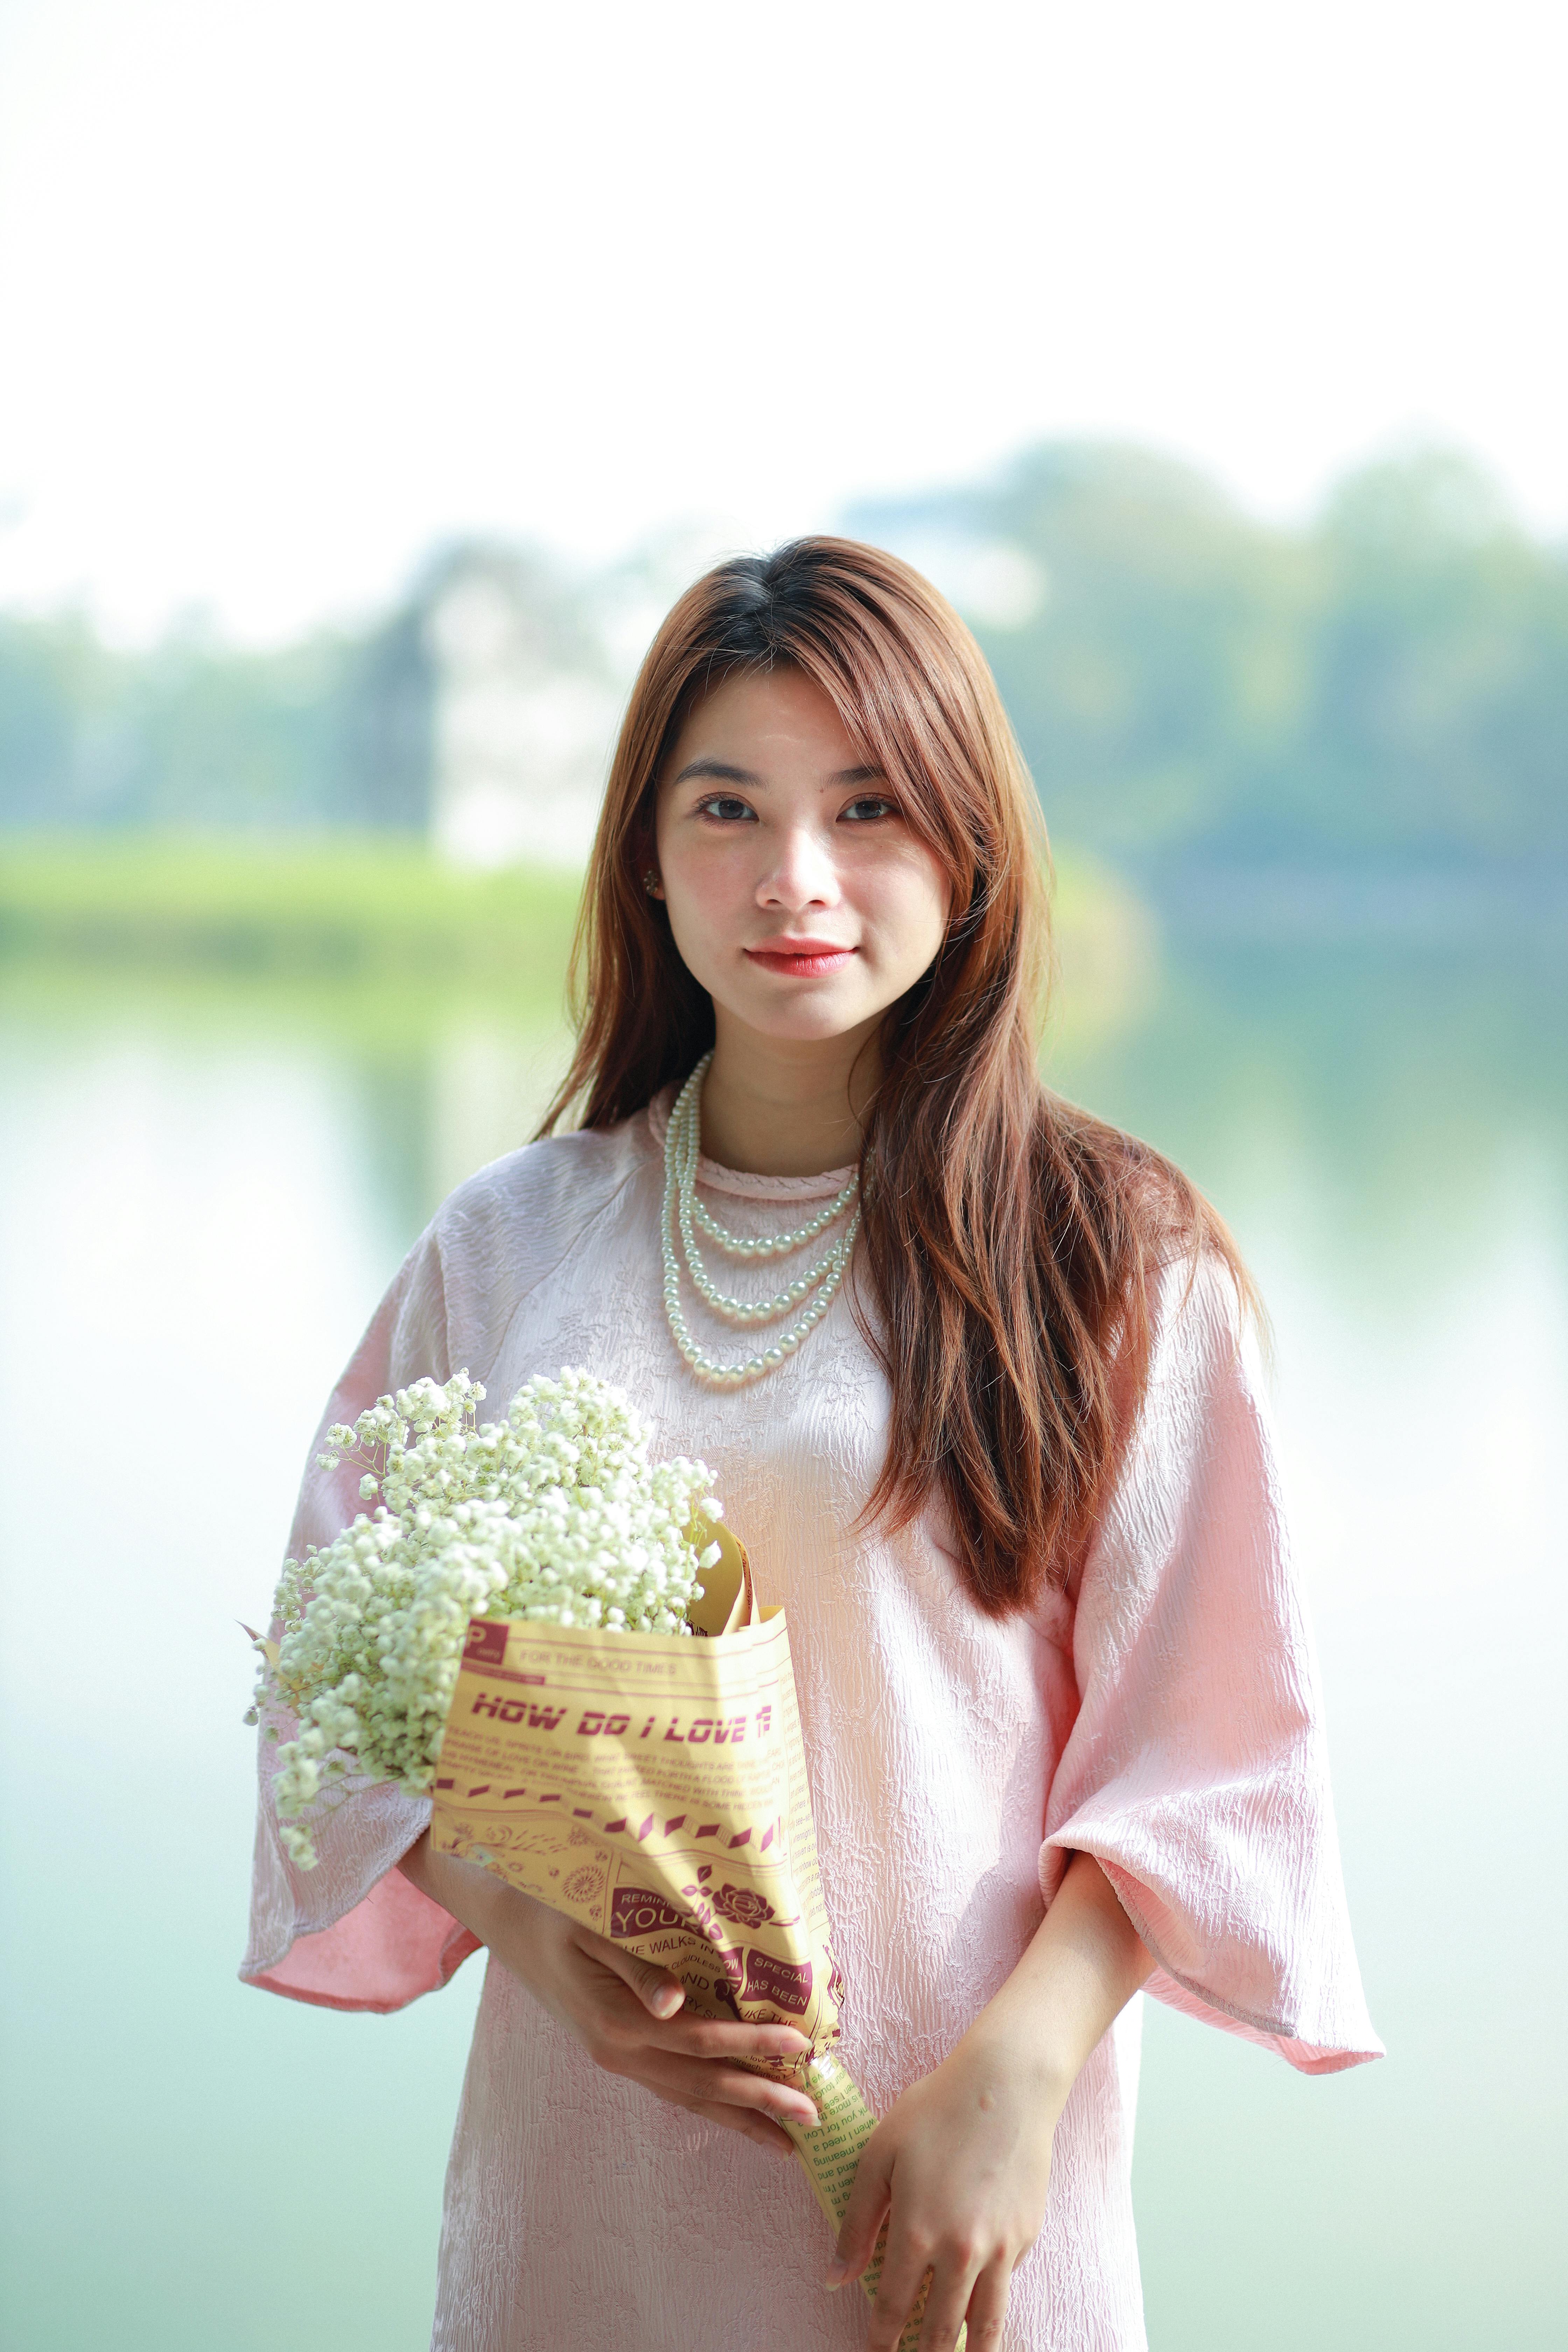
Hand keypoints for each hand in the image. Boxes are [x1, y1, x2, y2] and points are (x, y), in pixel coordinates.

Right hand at [399, 1833, 816, 2155]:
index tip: (801, 2045)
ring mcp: (615, 2058)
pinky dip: (709, 2103)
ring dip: (739, 2116)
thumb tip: (674, 2002)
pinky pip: (671, 2087)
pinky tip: (735, 2112)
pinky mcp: (616, 2053)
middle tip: (814, 2117)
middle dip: (760, 2100)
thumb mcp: (593, 1927)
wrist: (509, 1921)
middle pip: (700, 2084)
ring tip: (787, 2139)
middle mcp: (617, 2051)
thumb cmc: (557, 1910)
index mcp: (615, 2020)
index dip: (752, 2044)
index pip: (700, 2041)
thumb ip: (636, 1967)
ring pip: (687, 2097)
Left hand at [824, 1852, 1152, 2349]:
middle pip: (939, 2331)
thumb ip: (856, 2223)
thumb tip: (834, 2277)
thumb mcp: (879, 2156)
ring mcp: (1000, 2250)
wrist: (1006, 2085)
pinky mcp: (1026, 2238)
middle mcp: (960, 2252)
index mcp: (917, 2233)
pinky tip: (979, 2302)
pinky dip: (991, 2302)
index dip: (880, 2340)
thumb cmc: (935, 2110)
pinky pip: (1005, 2285)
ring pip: (985, 2327)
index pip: (892, 2309)